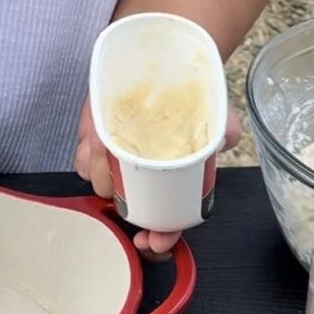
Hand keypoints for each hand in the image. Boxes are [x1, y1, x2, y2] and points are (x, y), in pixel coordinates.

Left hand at [74, 94, 242, 260]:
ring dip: (106, 174)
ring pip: (103, 186)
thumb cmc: (185, 101)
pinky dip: (88, 156)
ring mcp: (115, 164)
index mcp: (169, 183)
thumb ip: (225, 129)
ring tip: (111, 149)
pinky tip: (95, 140)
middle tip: (128, 196)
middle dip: (128, 211)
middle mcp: (140, 178)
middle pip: (129, 210)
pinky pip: (84, 163)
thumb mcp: (211, 114)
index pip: (166, 225)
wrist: (157, 70)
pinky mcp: (93, 147)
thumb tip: (228, 138)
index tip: (156, 242)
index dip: (162, 239)